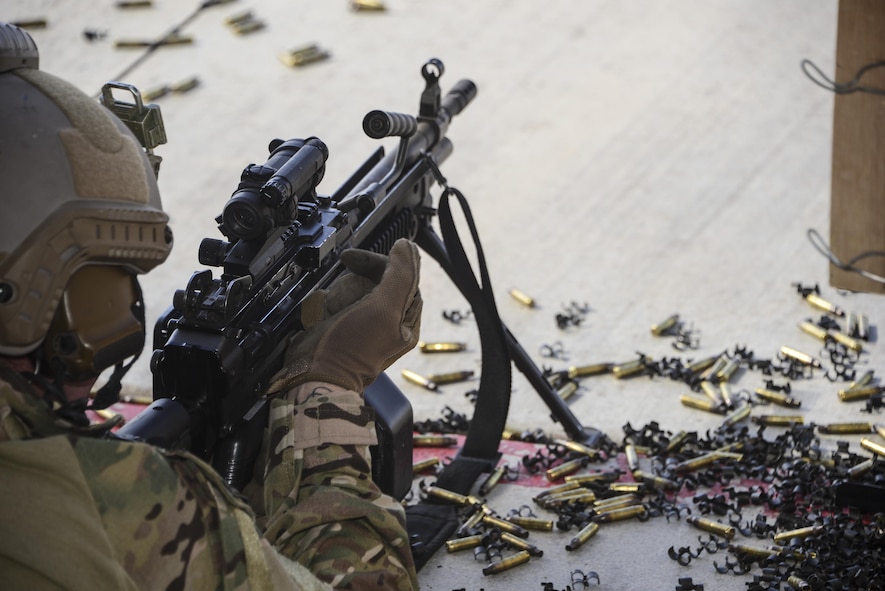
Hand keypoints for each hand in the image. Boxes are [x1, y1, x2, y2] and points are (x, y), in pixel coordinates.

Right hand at [269, 238, 421, 394]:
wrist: (316, 376)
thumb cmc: (353, 349)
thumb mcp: (384, 308)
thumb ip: (400, 276)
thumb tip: (406, 247)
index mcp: (406, 320)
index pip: (405, 278)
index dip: (386, 262)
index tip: (365, 256)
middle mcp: (389, 322)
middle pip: (381, 280)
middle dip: (362, 274)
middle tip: (348, 264)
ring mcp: (365, 323)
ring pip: (359, 287)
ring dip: (344, 287)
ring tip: (335, 298)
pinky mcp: (344, 325)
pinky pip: (341, 300)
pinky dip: (331, 298)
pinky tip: (324, 305)